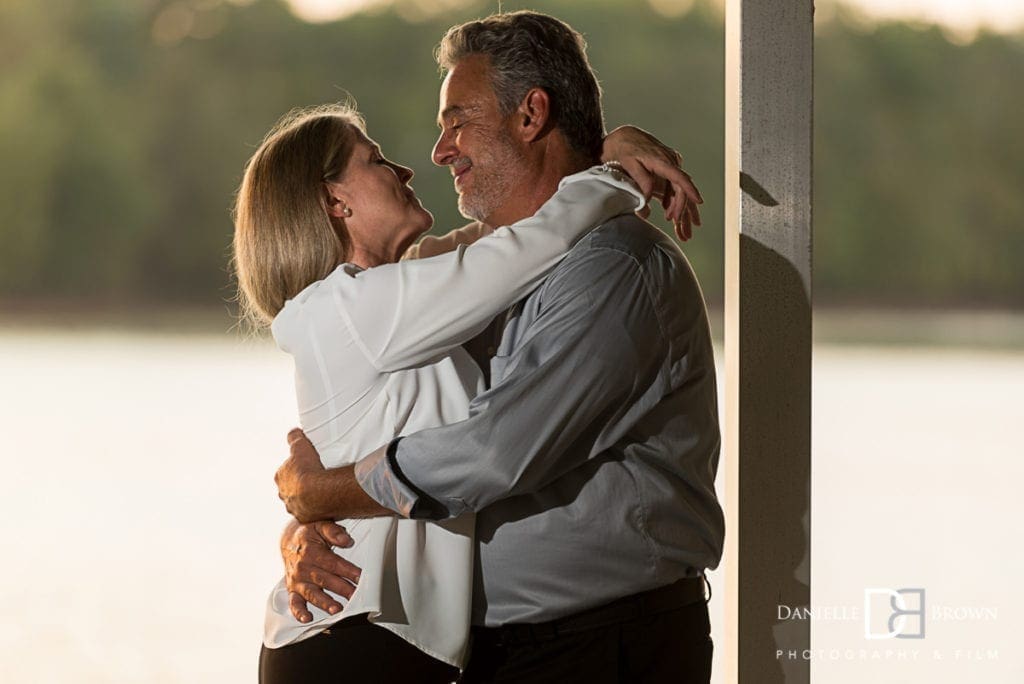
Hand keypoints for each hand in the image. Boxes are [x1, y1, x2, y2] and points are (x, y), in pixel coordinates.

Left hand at [275, 428, 331, 522]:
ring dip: (309, 498)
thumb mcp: (300, 446)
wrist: (320, 492)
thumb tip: (293, 431)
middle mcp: (283, 495)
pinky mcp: (306, 518)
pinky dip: (318, 509)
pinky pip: (312, 513)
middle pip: (291, 489)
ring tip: (323, 492)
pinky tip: (327, 503)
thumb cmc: (309, 468)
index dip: (296, 469)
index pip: (286, 472)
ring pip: (300, 502)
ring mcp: (294, 508)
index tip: (307, 467)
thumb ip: (295, 437)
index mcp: (280, 478)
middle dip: (301, 486)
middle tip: (316, 479)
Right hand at [280, 519, 360, 621]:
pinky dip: (299, 612)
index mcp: (311, 551)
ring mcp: (297, 580)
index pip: (333, 563)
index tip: (360, 577)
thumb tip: (346, 540)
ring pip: (312, 593)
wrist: (289, 538)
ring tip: (337, 609)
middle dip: (342, 589)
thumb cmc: (309, 532)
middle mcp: (303, 567)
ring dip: (324, 602)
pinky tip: (307, 618)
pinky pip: (294, 602)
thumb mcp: (320, 524)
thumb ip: (333, 531)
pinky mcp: (292, 589)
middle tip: (355, 596)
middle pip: (325, 580)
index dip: (348, 570)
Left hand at [601, 125, 703, 241]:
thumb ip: (641, 182)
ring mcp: (670, 164)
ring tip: (682, 229)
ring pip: (679, 190)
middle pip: (681, 188)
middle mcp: (670, 161)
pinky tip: (670, 214)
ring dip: (681, 209)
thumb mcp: (629, 165)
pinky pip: (674, 187)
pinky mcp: (667, 169)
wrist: (623, 136)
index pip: (679, 177)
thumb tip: (646, 203)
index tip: (698, 201)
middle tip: (677, 226)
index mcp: (661, 160)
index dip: (689, 190)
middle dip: (682, 209)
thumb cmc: (624, 150)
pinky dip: (673, 202)